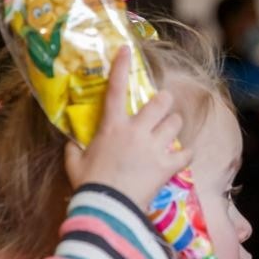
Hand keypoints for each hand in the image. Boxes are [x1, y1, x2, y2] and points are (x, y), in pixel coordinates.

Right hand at [65, 47, 192, 209]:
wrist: (108, 207)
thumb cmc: (88, 184)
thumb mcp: (74, 163)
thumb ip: (74, 149)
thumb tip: (71, 144)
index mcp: (112, 126)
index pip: (116, 89)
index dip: (122, 67)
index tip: (127, 51)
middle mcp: (136, 131)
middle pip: (161, 102)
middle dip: (165, 102)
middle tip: (162, 107)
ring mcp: (154, 147)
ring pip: (176, 123)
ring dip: (175, 125)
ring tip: (170, 131)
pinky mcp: (167, 166)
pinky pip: (187, 153)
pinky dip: (187, 154)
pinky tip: (184, 156)